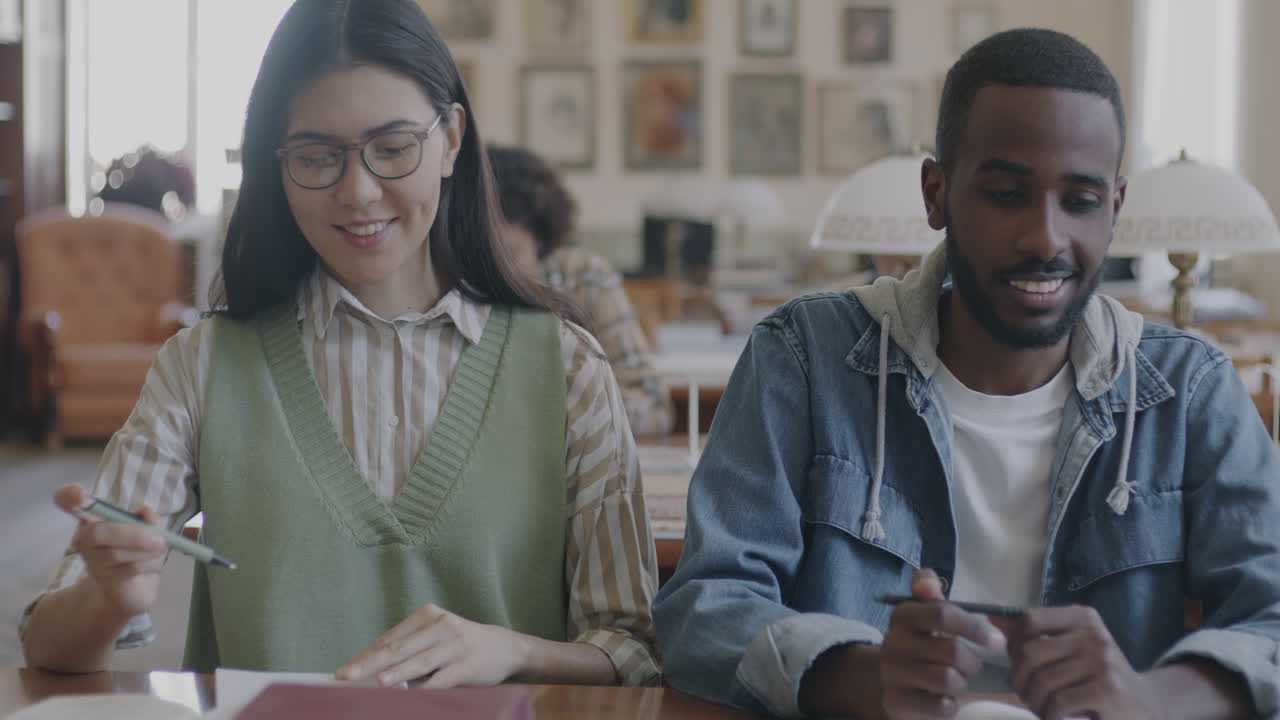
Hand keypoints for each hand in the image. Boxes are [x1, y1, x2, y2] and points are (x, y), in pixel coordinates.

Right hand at [55, 484, 166, 617]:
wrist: (133, 590)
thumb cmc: (137, 553)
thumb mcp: (147, 531)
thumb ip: (147, 519)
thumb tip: (143, 511)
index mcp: (93, 520)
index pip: (68, 503)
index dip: (68, 497)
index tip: (77, 493)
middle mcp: (85, 540)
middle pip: (96, 533)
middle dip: (132, 534)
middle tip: (158, 539)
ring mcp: (92, 563)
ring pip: (115, 554)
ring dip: (147, 552)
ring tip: (159, 550)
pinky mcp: (105, 582)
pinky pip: (127, 570)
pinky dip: (149, 565)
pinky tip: (152, 565)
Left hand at [336, 604, 529, 687]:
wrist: (503, 649)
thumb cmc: (458, 645)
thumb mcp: (433, 637)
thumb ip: (407, 648)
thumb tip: (366, 666)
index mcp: (427, 615)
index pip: (390, 639)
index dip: (365, 656)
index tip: (343, 672)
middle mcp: (440, 625)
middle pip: (399, 648)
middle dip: (370, 664)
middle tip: (347, 676)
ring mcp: (455, 644)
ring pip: (420, 661)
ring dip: (397, 673)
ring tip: (378, 682)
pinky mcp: (467, 663)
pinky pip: (442, 678)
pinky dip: (426, 688)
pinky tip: (413, 695)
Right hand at [880, 569, 1006, 718]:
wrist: (893, 681)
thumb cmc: (923, 645)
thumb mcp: (930, 617)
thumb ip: (949, 603)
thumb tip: (981, 600)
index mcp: (904, 615)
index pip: (944, 614)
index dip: (976, 627)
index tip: (997, 641)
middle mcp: (892, 641)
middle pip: (952, 650)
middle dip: (972, 662)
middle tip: (971, 666)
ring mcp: (891, 673)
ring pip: (947, 678)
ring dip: (960, 683)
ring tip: (954, 681)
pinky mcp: (895, 702)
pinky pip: (940, 705)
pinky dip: (950, 703)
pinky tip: (942, 697)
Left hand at [998, 605, 1166, 719]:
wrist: (1146, 706)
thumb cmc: (1097, 676)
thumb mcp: (1070, 647)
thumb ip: (1033, 633)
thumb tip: (992, 613)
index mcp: (1083, 618)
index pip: (1029, 620)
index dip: (1013, 645)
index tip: (1017, 663)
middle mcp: (1094, 635)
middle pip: (1030, 653)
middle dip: (1018, 679)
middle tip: (1023, 693)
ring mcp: (1103, 662)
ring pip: (1041, 681)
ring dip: (1033, 701)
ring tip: (1041, 707)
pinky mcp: (1108, 691)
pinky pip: (1058, 703)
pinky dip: (1049, 715)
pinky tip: (1056, 717)